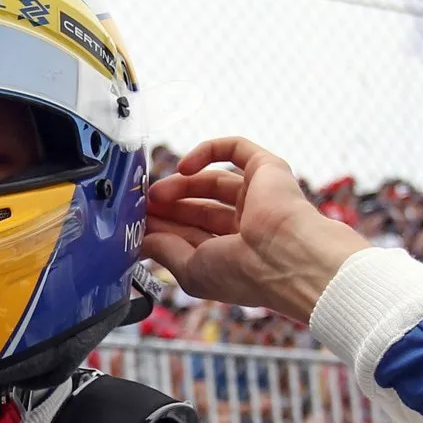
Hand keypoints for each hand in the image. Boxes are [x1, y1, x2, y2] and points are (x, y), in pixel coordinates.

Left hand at [141, 137, 370, 322]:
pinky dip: (206, 151)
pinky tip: (183, 167)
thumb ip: (165, 251)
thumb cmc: (244, 273)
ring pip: (212, 181)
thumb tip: (143, 240)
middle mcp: (248, 225)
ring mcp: (258, 196)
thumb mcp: (191, 270)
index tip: (138, 224)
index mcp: (235, 253)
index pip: (193, 234)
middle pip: (199, 207)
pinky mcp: (267, 169)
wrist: (284, 257)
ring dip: (180, 184)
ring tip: (156, 193)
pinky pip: (235, 148)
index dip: (165, 227)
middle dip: (168, 206)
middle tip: (142, 206)